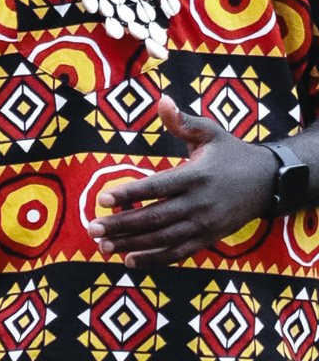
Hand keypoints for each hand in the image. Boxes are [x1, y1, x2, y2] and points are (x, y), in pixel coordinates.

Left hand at [89, 96, 277, 268]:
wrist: (268, 182)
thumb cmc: (232, 154)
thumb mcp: (211, 133)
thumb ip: (183, 121)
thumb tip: (162, 100)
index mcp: (195, 176)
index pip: (156, 187)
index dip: (129, 194)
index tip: (102, 199)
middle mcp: (199, 203)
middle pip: (154, 217)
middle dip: (121, 225)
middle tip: (92, 228)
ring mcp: (204, 225)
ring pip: (162, 239)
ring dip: (131, 244)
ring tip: (103, 246)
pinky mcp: (207, 239)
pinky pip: (178, 254)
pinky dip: (154, 259)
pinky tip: (129, 260)